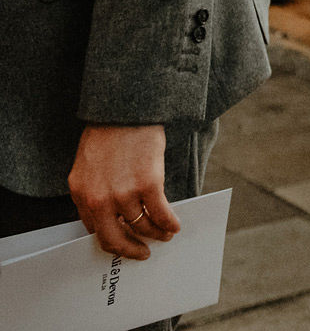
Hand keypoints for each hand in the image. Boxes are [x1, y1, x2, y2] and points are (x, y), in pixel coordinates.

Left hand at [69, 125, 177, 260]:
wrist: (126, 110)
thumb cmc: (109, 134)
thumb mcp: (89, 167)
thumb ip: (95, 192)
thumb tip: (114, 216)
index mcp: (81, 194)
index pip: (94, 230)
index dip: (112, 240)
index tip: (124, 243)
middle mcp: (99, 198)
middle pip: (114, 238)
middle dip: (130, 250)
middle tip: (142, 253)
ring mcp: (123, 193)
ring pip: (141, 227)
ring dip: (156, 235)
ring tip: (165, 235)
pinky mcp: (148, 184)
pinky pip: (161, 214)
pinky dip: (169, 223)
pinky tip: (175, 225)